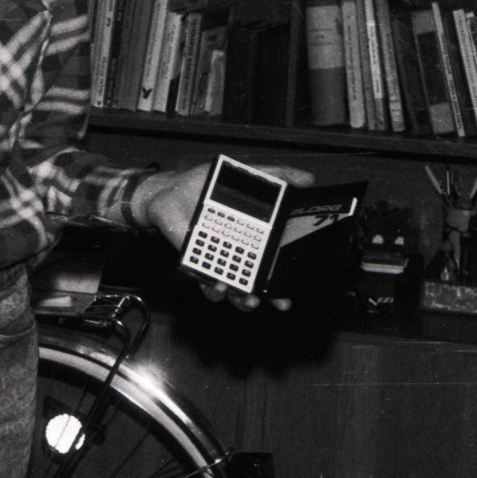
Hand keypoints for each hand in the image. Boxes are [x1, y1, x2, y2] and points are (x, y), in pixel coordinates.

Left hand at [132, 161, 314, 311]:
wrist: (168, 191)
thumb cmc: (204, 186)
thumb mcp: (242, 176)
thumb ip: (273, 177)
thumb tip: (309, 179)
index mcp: (253, 238)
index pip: (273, 264)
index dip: (284, 281)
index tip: (293, 290)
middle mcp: (237, 254)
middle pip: (257, 285)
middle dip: (270, 298)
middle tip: (278, 301)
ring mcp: (217, 261)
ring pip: (233, 291)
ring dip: (242, 300)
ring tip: (248, 297)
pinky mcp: (196, 264)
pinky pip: (206, 283)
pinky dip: (213, 288)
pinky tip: (218, 283)